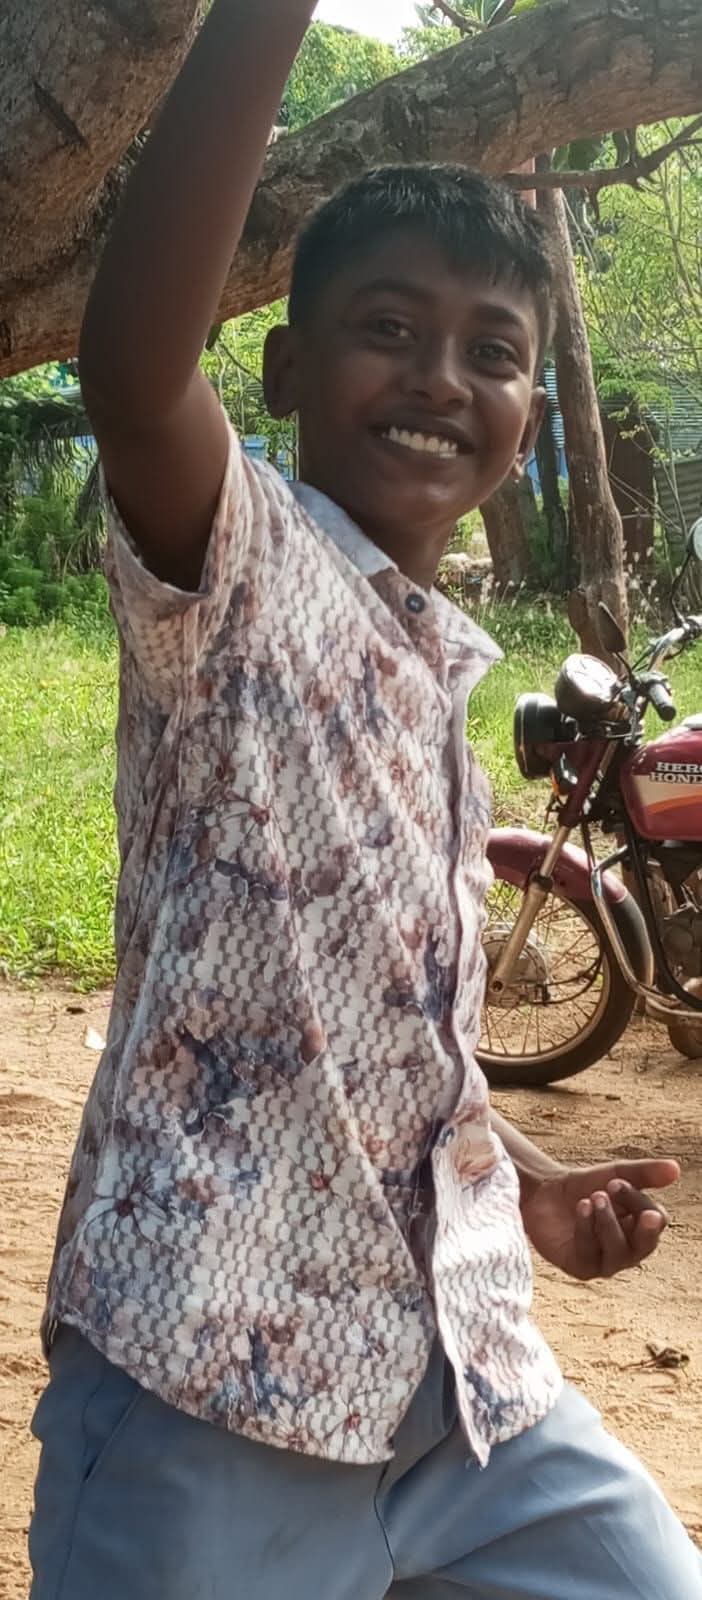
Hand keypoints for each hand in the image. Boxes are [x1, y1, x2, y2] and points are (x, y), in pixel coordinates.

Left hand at [520, 1159, 679, 1279]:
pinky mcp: (582, 1268)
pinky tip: (581, 1208)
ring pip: (618, 1252)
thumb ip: (644, 1173)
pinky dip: (587, 1229)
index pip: (656, 1220)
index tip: (616, 1181)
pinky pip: (591, 1255)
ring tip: (595, 1197)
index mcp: (641, 1227)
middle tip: (635, 1206)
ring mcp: (606, 1262)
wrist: (544, 1194)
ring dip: (608, 1222)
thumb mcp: (615, 1175)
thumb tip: (676, 1169)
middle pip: (645, 1244)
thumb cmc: (584, 1186)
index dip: (639, 1201)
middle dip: (640, 1226)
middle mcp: (629, 1249)